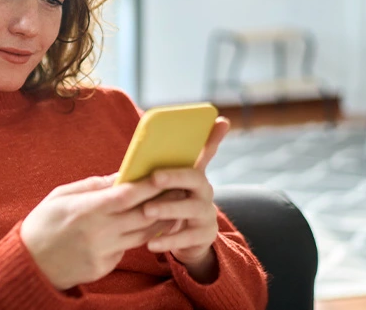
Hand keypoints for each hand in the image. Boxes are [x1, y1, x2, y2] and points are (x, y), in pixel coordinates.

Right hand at [20, 173, 171, 289]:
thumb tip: (119, 176)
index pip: (127, 195)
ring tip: (174, 207)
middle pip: (142, 215)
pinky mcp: (104, 267)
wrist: (30, 263)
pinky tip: (148, 228)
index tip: (164, 174)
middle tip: (180, 188)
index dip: (148, 185)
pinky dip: (138, 238)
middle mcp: (99, 232)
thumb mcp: (61, 196)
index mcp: (86, 210)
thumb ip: (92, 186)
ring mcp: (103, 252)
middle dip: (164, 201)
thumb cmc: (43, 223)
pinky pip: (127, 249)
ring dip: (160, 221)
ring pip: (142, 235)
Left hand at [141, 117, 230, 280]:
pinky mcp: (204, 236)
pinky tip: (151, 243)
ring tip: (146, 211)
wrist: (187, 239)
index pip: (206, 152)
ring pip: (190, 208)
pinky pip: (186, 237)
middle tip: (154, 177)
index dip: (213, 138)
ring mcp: (206, 214)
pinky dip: (167, 240)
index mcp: (195, 174)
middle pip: (195, 178)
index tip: (219, 121)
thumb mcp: (170, 184)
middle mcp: (205, 191)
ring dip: (167, 208)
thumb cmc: (173, 202)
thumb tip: (151, 144)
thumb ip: (162, 164)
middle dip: (175, 176)